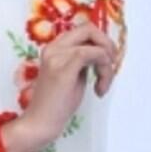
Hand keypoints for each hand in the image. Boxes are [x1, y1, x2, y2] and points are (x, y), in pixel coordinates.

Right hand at [3, 20, 117, 151]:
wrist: (40, 123)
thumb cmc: (56, 105)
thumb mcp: (73, 76)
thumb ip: (83, 62)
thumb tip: (101, 54)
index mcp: (53, 48)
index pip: (82, 30)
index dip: (100, 41)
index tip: (106, 61)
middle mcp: (53, 48)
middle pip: (89, 29)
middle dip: (107, 45)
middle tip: (111, 65)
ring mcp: (57, 57)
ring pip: (95, 45)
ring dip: (107, 64)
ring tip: (102, 84)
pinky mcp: (63, 69)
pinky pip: (93, 54)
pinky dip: (103, 69)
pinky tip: (99, 88)